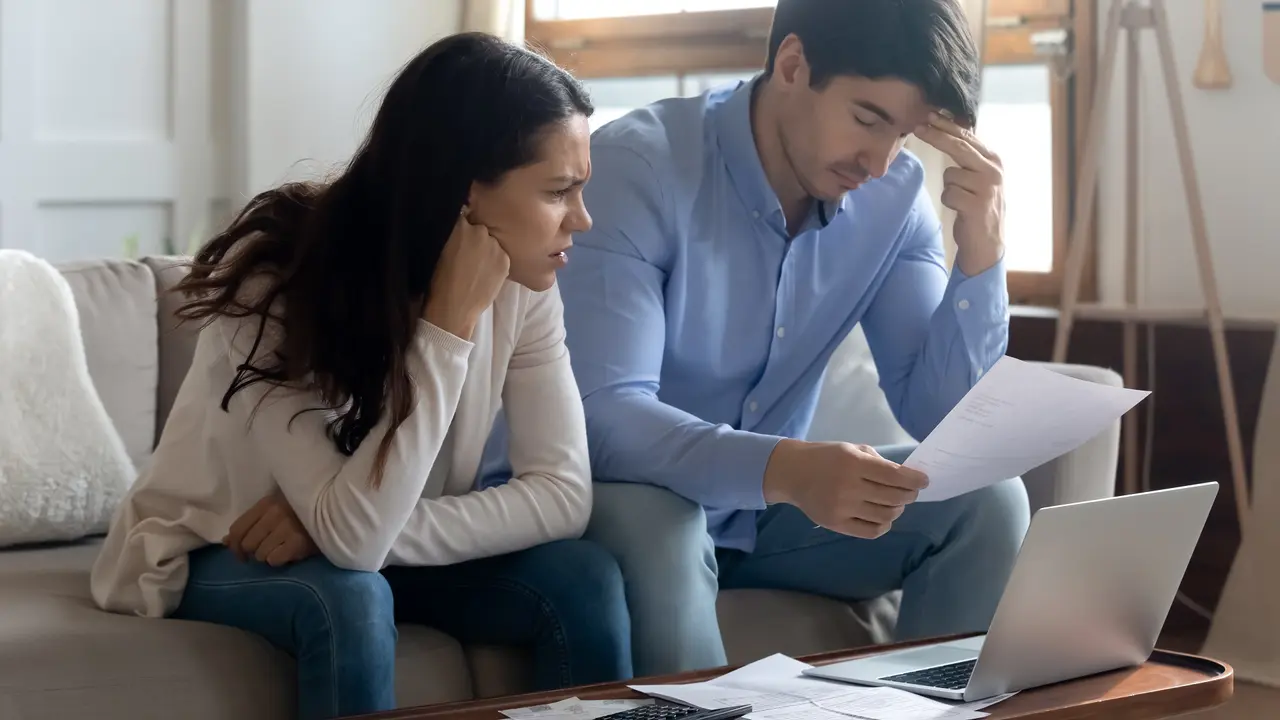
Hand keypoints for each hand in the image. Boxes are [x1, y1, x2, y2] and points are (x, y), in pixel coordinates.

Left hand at [223, 490, 318, 566]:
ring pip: (261, 555)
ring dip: (269, 556)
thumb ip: (252, 523)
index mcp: (266, 503)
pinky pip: (275, 560)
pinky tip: (290, 552)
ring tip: (282, 548)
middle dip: (254, 552)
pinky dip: (280, 560)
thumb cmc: (303, 510)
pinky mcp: (298, 542)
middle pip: (247, 544)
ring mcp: (287, 528)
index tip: (240, 554)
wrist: (337, 511)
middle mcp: (274, 514)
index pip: (237, 529)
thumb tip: (226, 541)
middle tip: (266, 549)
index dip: (234, 546)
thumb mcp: (275, 509)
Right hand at [424, 206, 510, 338]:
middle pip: (478, 227)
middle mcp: (479, 231)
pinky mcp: (505, 261)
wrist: (453, 308)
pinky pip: (499, 255)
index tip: (457, 235)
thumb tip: (456, 220)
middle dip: (472, 236)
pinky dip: (494, 261)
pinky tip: (483, 274)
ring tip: (475, 266)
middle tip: (465, 254)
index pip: (462, 214)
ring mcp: (495, 245)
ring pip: (490, 242)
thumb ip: (448, 233)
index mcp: (458, 225)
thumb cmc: (437, 280)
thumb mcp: (436, 249)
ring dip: (485, 248)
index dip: (459, 225)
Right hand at [762, 439, 928, 538]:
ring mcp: (842, 508)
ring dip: (897, 510)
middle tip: (910, 492)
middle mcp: (848, 487)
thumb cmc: (826, 457)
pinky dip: (884, 525)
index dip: (914, 480)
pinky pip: (871, 531)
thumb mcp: (851, 449)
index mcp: (853, 463)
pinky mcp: (836, 524)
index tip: (924, 481)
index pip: (894, 476)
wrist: (792, 473)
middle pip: (894, 498)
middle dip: (909, 495)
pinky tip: (882, 516)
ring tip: (895, 503)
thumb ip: (878, 462)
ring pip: (886, 515)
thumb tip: (906, 477)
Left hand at [914, 112, 1004, 276]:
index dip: (947, 125)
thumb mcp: (978, 177)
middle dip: (937, 135)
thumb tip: (947, 130)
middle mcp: (993, 170)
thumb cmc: (977, 207)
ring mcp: (987, 187)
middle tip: (919, 127)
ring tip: (962, 200)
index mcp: (993, 160)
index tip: (929, 115)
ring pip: (950, 175)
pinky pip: (948, 194)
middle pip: (959, 146)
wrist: (987, 243)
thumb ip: (968, 157)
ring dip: (949, 188)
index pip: (967, 137)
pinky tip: (961, 210)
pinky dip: (949, 202)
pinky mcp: (977, 205)